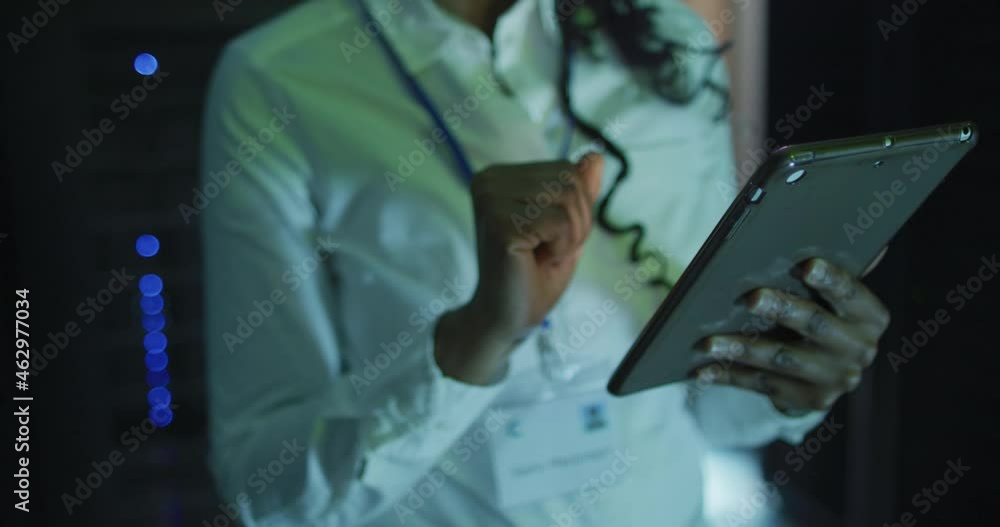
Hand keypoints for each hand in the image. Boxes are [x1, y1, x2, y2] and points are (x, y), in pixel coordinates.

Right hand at [435, 154, 603, 383]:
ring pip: (568, 199)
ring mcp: (492, 200)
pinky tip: (537, 260)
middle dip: (577, 221)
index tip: (551, 236)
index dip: (577, 207)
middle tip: (549, 249)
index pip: (567, 168)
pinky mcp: (500, 224)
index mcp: (499, 176)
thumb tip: (595, 156)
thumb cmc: (532, 274)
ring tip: (543, 254)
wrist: (505, 318)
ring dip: (570, 236)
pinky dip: (561, 247)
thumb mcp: (566, 226)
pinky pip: (561, 222)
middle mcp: (490, 181)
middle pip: (570, 179)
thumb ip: (579, 191)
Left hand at [694, 257, 890, 413]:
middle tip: (750, 298)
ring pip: (781, 360)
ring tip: (707, 343)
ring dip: (742, 349)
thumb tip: (810, 222)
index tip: (807, 264)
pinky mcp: (807, 400)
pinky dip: (728, 376)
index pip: (852, 294)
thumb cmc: (820, 310)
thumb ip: (824, 268)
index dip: (831, 280)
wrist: (827, 369)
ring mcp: (834, 379)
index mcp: (870, 316)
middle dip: (781, 310)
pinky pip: (761, 385)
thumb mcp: (830, 292)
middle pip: (815, 325)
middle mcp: (859, 350)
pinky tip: (701, 370)